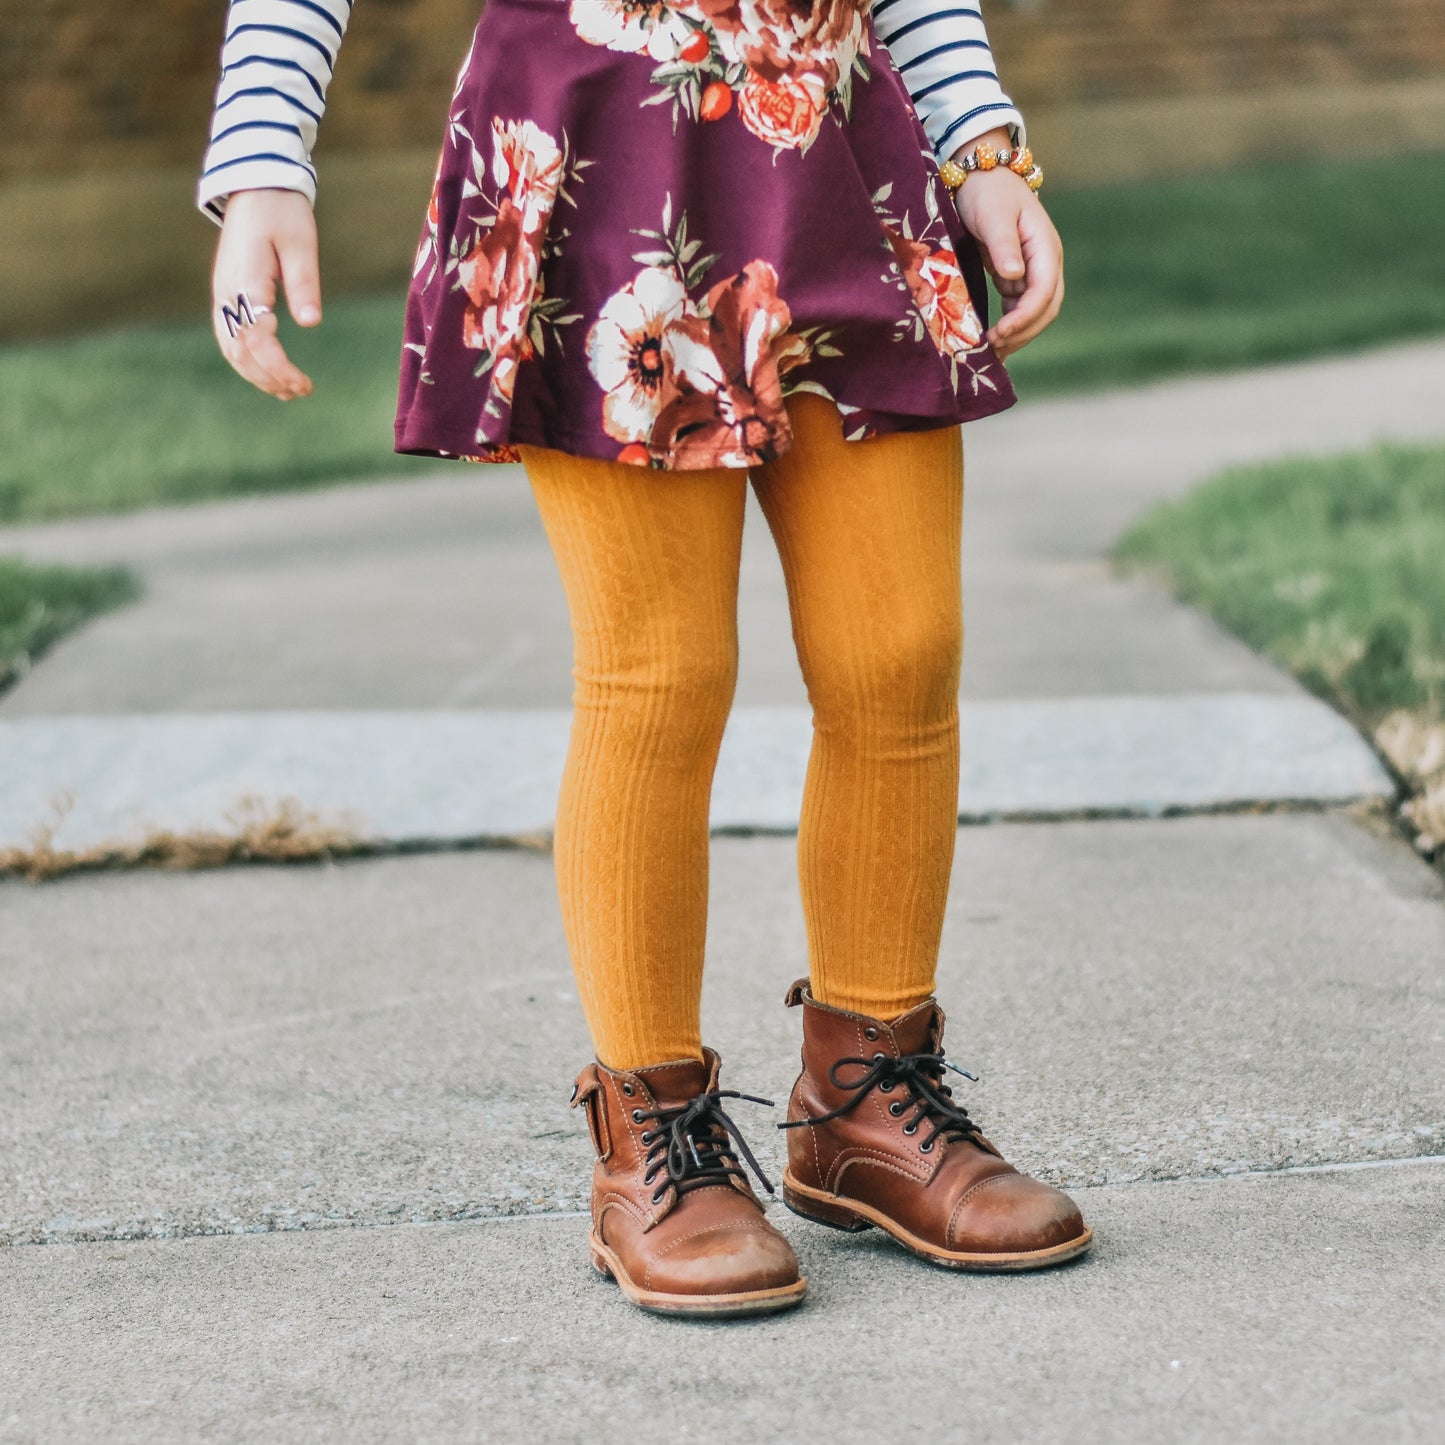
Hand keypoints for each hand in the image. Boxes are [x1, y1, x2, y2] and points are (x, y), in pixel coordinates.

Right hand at [210, 189, 322, 399]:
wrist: (255, 185)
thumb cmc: (282, 211)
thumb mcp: (301, 243)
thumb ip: (304, 283)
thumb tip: (311, 322)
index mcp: (246, 281)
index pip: (258, 338)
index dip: (279, 366)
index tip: (303, 383)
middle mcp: (227, 292)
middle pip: (240, 351)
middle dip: (269, 377)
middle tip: (302, 391)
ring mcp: (222, 294)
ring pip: (231, 348)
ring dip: (257, 374)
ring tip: (288, 392)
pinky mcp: (226, 293)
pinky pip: (229, 337)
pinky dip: (247, 360)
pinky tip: (268, 373)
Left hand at [950, 138, 1063, 359]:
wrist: (983, 179)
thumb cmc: (988, 193)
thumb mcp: (993, 215)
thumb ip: (1003, 245)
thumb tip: (1015, 276)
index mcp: (1045, 248)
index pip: (1044, 292)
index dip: (1024, 317)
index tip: (1000, 334)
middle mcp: (1045, 263)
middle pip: (1045, 309)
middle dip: (1022, 332)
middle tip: (992, 349)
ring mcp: (1034, 271)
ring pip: (1034, 313)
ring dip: (1017, 334)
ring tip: (990, 352)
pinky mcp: (1018, 277)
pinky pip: (1019, 308)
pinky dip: (1009, 326)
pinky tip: (992, 341)